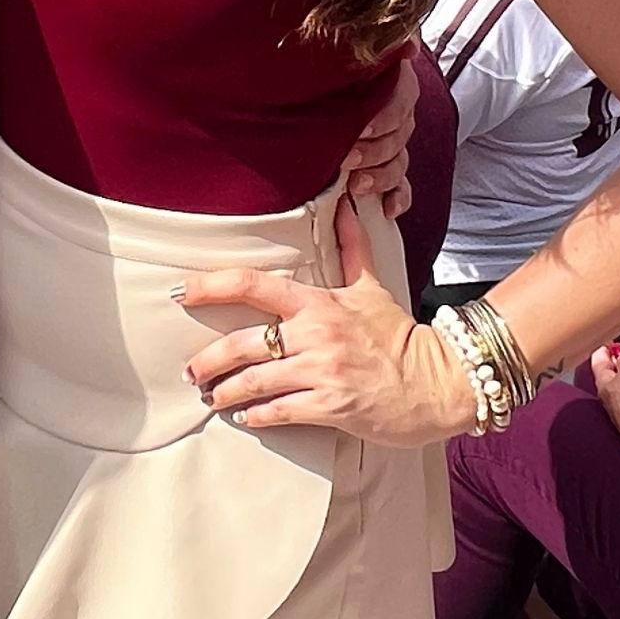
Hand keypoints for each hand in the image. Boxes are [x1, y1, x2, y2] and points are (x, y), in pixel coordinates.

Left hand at [179, 197, 468, 447]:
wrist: (437, 383)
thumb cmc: (399, 335)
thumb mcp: (371, 286)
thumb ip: (352, 245)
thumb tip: (344, 201)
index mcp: (317, 303)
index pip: (254, 285)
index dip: (212, 286)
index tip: (183, 291)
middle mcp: (314, 335)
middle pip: (244, 343)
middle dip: (210, 359)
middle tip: (190, 369)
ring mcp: (322, 373)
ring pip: (256, 382)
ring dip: (226, 391)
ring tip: (210, 396)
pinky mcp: (331, 408)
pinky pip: (281, 412)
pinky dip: (257, 416)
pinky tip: (244, 417)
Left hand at [339, 54, 417, 218]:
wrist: (312, 79)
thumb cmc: (330, 60)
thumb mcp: (347, 49)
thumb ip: (378, 46)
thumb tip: (407, 44)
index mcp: (392, 81)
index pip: (403, 98)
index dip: (386, 116)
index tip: (362, 128)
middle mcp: (398, 112)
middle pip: (400, 136)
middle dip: (374, 151)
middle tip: (346, 159)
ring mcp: (394, 142)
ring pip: (400, 163)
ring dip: (381, 176)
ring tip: (356, 185)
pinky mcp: (386, 166)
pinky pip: (402, 186)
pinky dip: (398, 198)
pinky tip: (388, 209)